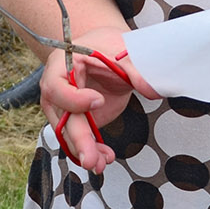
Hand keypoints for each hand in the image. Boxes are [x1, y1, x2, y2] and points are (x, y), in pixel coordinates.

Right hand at [38, 27, 156, 174]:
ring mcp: (65, 107)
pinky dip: (92, 149)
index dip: (74, 98)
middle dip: (78, 139)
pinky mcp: (78, 120)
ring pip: (69, 134)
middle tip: (91, 159)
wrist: (103, 50)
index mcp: (60, 65)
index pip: (57, 86)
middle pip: (62, 117)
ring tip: (102, 163)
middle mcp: (56, 89)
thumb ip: (136, 68)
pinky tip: (105, 157)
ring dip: (85, 150)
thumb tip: (153, 89)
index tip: (99, 101)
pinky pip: (80, 138)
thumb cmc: (106, 45)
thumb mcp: (122, 49)